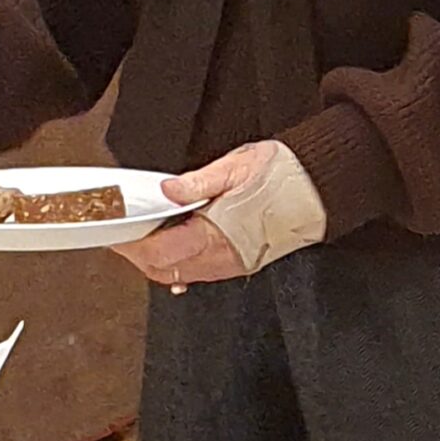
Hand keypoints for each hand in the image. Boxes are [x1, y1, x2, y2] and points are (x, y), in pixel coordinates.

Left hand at [113, 141, 320, 290]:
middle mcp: (222, 258)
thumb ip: (196, 182)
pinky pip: (200, 272)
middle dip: (138, 254)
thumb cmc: (285, 175)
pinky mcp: (241, 262)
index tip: (117, 230)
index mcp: (216, 235)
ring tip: (147, 234)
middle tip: (124, 233)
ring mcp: (232, 264)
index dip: (130, 244)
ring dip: (157, 259)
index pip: (158, 252)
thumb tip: (166, 190)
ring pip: (180, 274)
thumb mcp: (236, 166)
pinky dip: (179, 264)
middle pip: (162, 270)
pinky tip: (175, 248)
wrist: (322, 188)